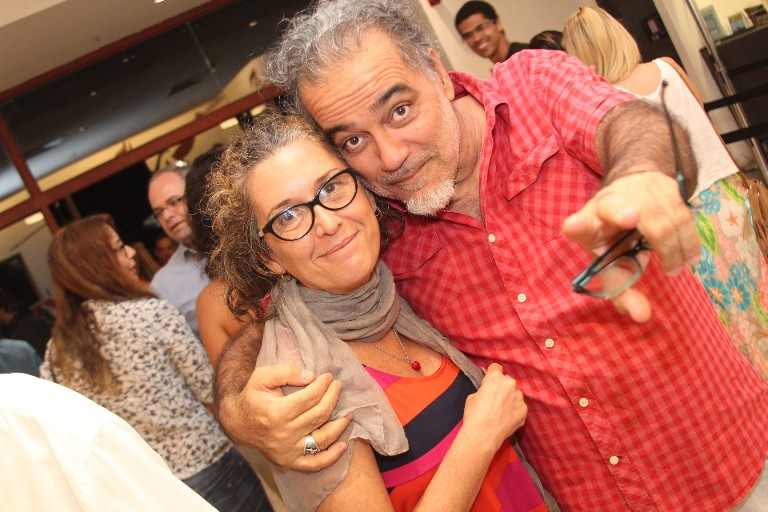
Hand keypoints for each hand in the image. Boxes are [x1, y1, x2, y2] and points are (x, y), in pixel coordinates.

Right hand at [218, 363, 351, 471]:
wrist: (237, 423)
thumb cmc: (252, 396)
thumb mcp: (262, 377)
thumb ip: (286, 372)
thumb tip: (311, 376)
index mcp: (276, 412)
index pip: (310, 397)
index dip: (323, 385)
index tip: (329, 377)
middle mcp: (283, 434)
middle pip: (319, 415)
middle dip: (333, 397)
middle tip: (338, 386)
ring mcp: (287, 451)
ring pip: (322, 439)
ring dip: (340, 425)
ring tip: (349, 413)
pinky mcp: (289, 462)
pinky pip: (314, 464)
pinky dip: (331, 457)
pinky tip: (343, 445)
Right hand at [461, 364, 526, 450]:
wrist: (483, 435)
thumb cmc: (474, 414)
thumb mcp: (473, 396)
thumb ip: (484, 389)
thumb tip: (489, 392)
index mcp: (496, 377)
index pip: (496, 368)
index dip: (492, 375)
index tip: (490, 382)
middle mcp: (510, 384)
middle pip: (507, 381)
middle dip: (503, 388)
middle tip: (495, 399)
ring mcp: (519, 397)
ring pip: (515, 394)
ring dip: (510, 399)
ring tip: (501, 411)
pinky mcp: (524, 410)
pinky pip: (519, 406)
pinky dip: (514, 410)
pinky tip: (506, 418)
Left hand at [562, 171, 698, 321]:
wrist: (633, 193)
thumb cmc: (617, 238)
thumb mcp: (613, 264)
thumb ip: (623, 291)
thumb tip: (642, 316)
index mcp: (588, 224)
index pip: (578, 225)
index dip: (576, 226)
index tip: (574, 226)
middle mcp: (607, 202)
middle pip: (619, 211)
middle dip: (635, 224)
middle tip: (660, 259)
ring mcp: (635, 189)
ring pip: (660, 218)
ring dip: (674, 248)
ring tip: (675, 269)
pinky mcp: (662, 185)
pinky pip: (682, 214)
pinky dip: (689, 239)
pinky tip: (689, 256)